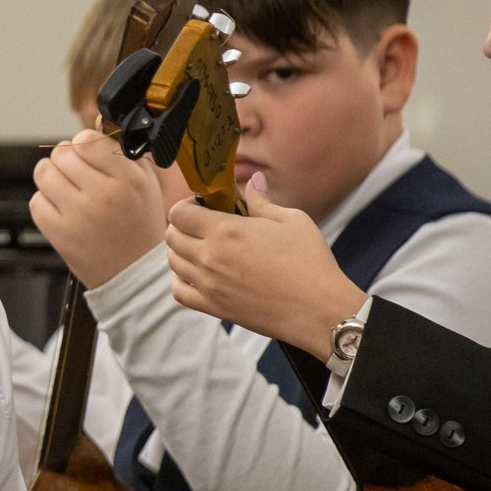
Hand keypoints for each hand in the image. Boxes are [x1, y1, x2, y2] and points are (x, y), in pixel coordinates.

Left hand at [29, 130, 168, 286]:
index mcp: (127, 179)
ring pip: (44, 174)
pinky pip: (36, 202)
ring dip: (52, 176)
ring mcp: (78, 215)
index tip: (88, 153)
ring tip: (66, 187)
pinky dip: (45, 202)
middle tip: (76, 171)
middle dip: (66, 158)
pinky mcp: (60, 234)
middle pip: (61, 154)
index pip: (86, 140)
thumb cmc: (141, 223)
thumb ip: (122, 150)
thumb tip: (94, 123)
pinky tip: (62, 208)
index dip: (83, 143)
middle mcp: (102, 195)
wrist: (136, 272)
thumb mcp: (146, 182)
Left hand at [163, 175, 365, 355]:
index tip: (202, 205)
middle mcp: (210, 257)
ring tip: (201, 247)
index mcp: (226, 231)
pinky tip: (197, 274)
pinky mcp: (214, 307)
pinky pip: (179, 292)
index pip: (179, 213)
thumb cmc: (310, 263)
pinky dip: (181, 280)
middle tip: (201, 224)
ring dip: (180, 251)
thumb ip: (262, 201)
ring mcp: (209, 285)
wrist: (318, 310)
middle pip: (171, 236)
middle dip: (182, 225)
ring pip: (172, 263)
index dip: (186, 205)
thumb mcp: (291, 221)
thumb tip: (252, 180)